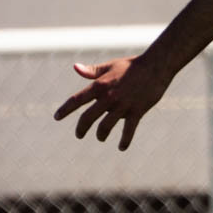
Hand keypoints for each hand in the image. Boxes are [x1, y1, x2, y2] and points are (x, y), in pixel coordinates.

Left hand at [53, 56, 169, 150]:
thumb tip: (75, 68)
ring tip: (101, 137)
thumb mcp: (110, 66)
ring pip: (105, 127)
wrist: (156, 65)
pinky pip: (128, 130)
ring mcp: (123, 105)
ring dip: (101, 135)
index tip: (56, 117)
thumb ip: (92, 71)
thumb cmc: (132, 65)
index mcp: (100, 85)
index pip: (77, 100)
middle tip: (79, 135)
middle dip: (81, 129)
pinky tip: (121, 147)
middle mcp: (109, 97)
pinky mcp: (137, 111)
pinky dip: (124, 141)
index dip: (65, 110)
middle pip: (88, 118)